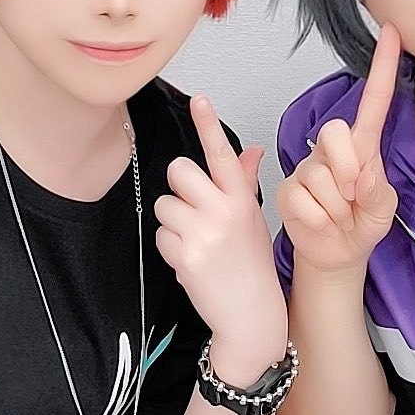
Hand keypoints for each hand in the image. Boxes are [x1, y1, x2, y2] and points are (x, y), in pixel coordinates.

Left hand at [154, 96, 284, 348]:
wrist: (250, 314)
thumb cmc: (251, 265)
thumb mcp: (253, 218)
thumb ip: (243, 181)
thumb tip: (247, 150)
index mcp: (241, 199)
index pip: (222, 154)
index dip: (208, 124)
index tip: (200, 99)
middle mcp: (223, 212)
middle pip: (179, 171)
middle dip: (179, 187)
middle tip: (194, 209)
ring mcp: (202, 233)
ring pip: (165, 205)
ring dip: (174, 222)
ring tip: (197, 242)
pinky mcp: (184, 255)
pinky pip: (160, 235)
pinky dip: (170, 246)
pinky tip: (192, 260)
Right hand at [277, 24, 400, 274]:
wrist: (338, 254)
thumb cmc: (362, 223)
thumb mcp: (383, 210)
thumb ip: (377, 192)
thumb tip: (360, 179)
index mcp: (362, 148)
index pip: (373, 103)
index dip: (383, 68)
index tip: (393, 33)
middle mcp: (332, 152)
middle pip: (334, 132)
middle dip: (348, 168)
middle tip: (355, 195)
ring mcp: (307, 170)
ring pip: (321, 177)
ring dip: (337, 207)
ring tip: (340, 216)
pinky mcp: (288, 191)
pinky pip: (304, 200)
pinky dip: (320, 220)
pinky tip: (323, 224)